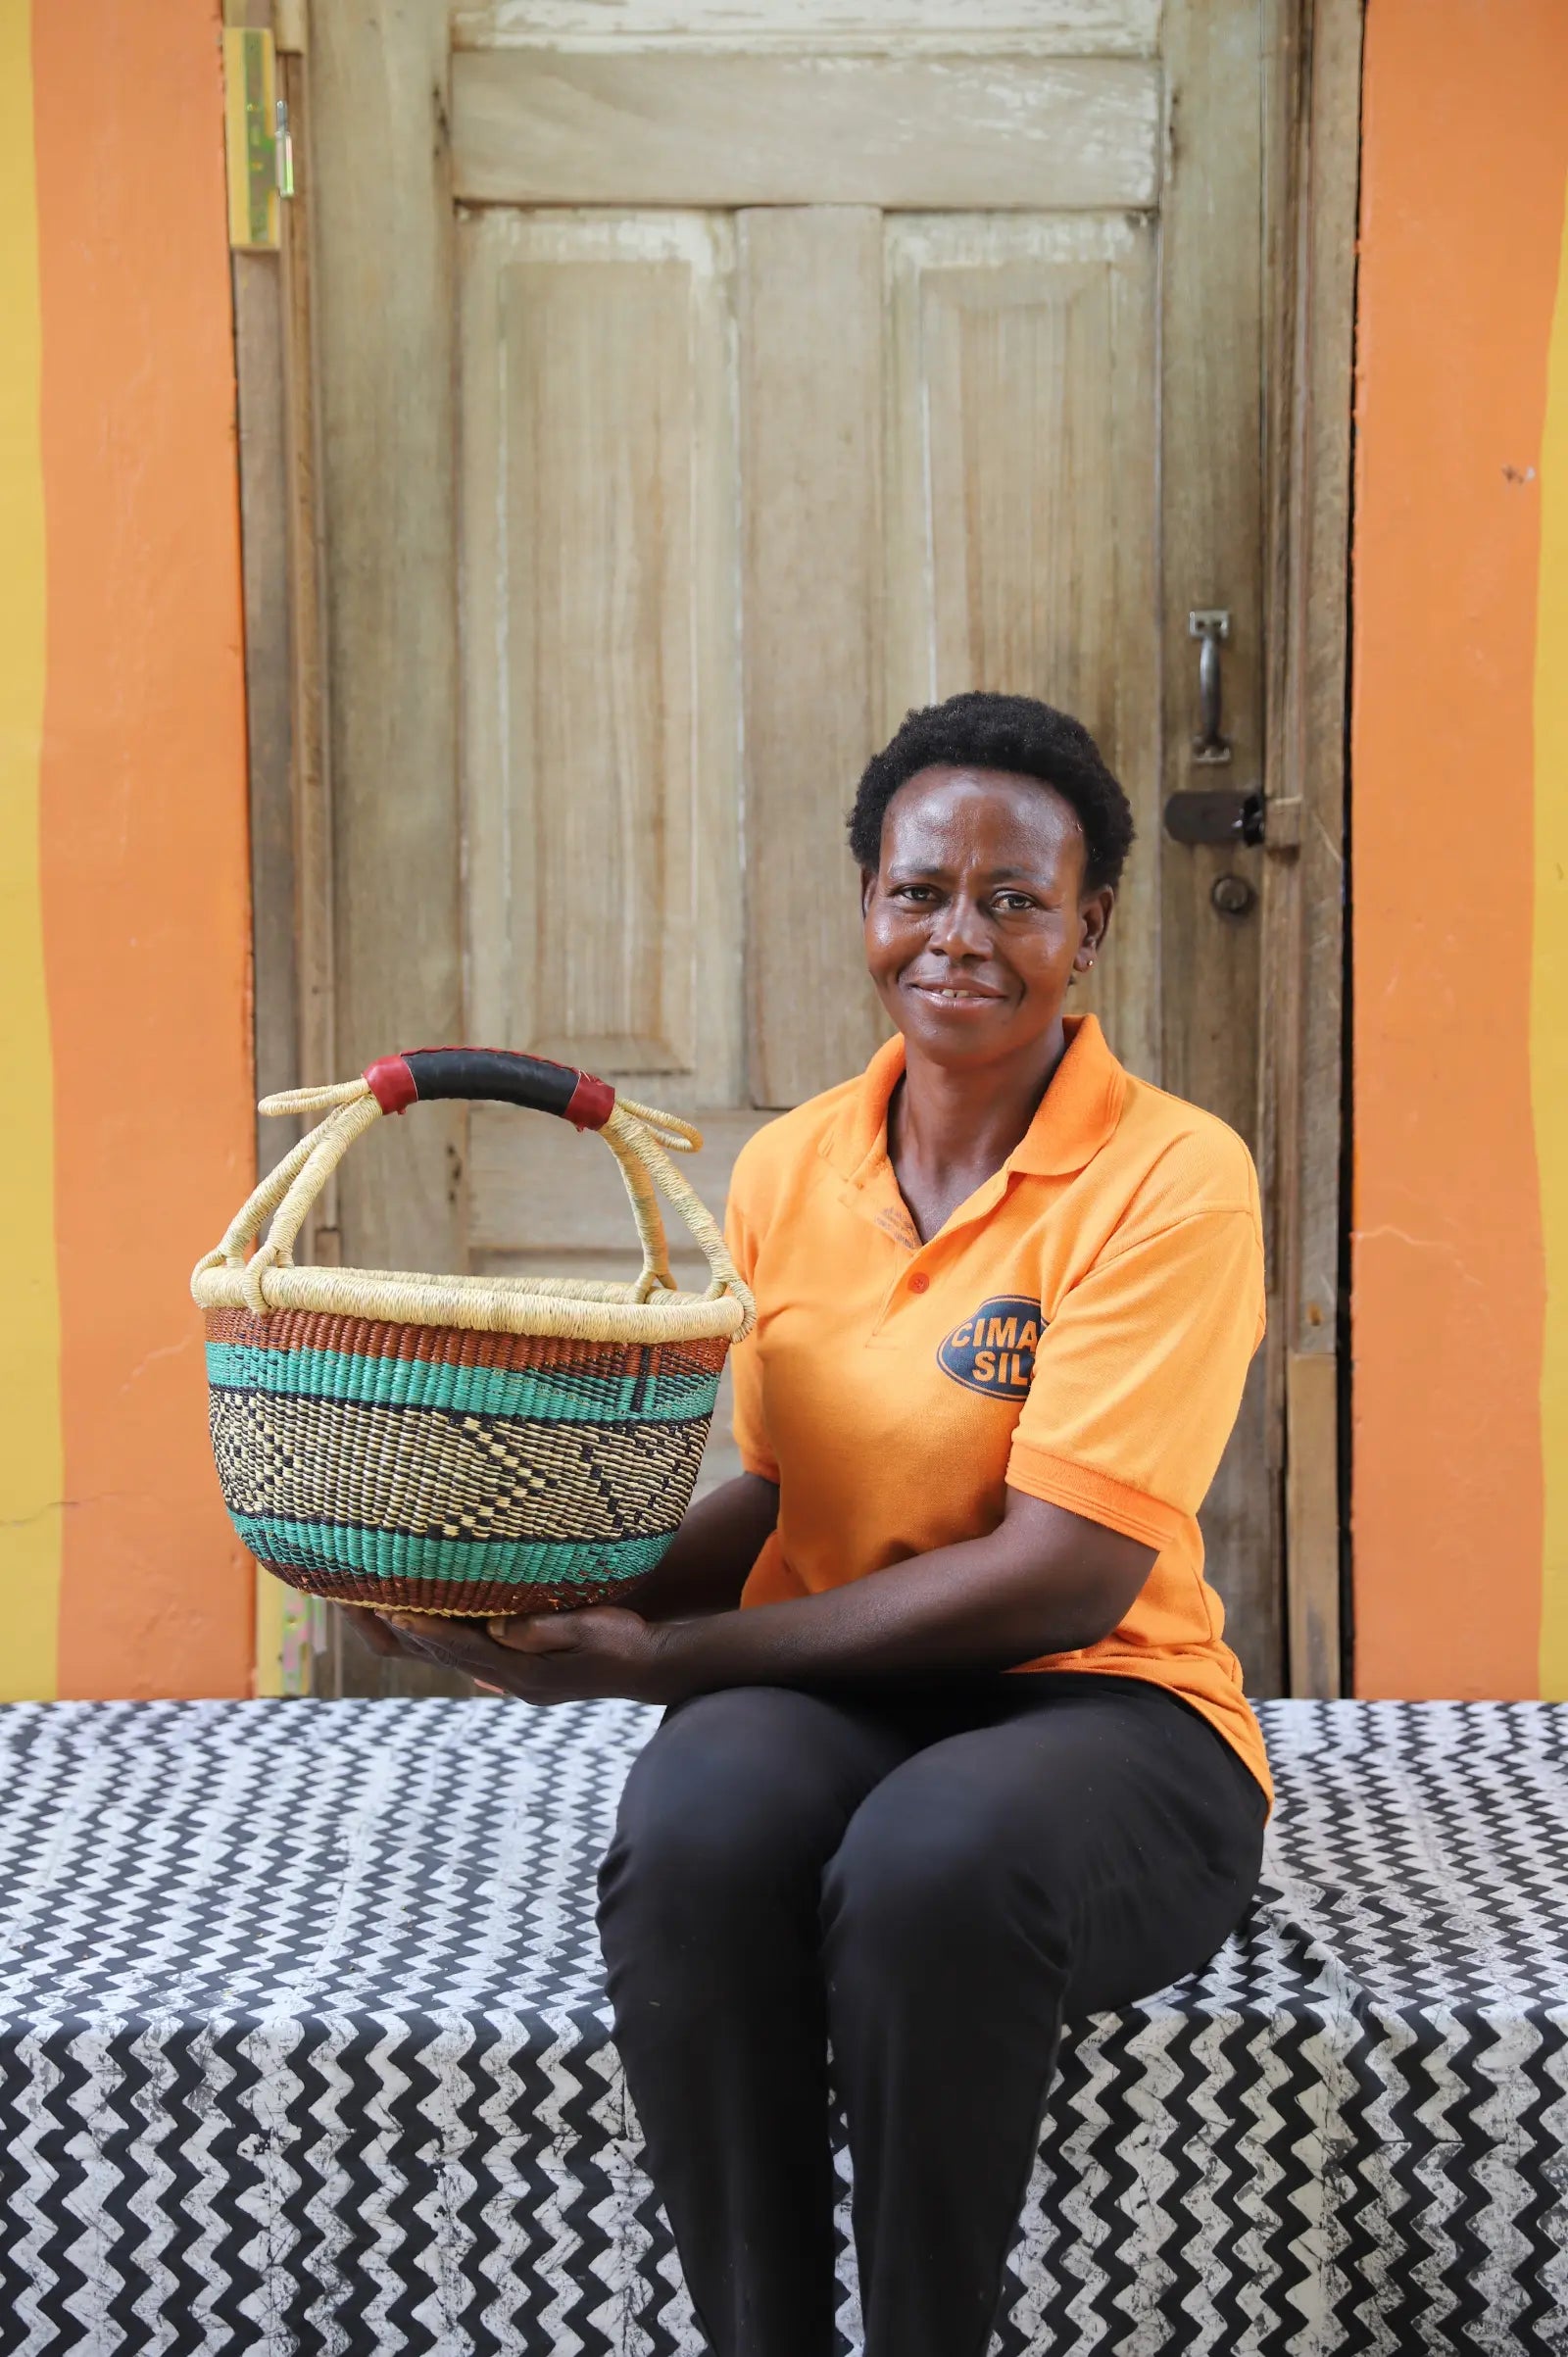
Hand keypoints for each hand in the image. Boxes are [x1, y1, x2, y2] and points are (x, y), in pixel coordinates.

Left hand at [341, 1603, 673, 1705]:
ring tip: (359, 1603)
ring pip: (441, 1653)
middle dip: (392, 1629)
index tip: (385, 1610)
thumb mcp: (592, 1628)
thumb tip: (500, 1628)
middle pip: (437, 1655)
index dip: (422, 1630)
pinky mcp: (513, 1664)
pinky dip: (429, 1631)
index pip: (461, 1649)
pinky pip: (458, 1647)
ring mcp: (507, 1675)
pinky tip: (410, 1610)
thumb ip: (546, 1629)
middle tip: (347, 1602)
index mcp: (522, 1672)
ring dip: (402, 1631)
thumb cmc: (626, 1640)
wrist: (650, 1666)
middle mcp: (506, 1678)